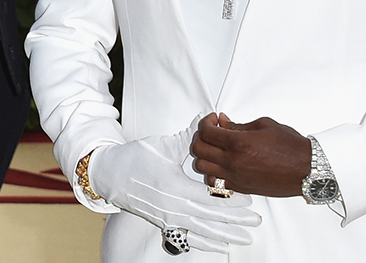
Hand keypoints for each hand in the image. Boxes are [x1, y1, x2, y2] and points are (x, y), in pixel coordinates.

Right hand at [89, 118, 261, 252]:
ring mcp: (168, 219)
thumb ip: (189, 137)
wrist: (109, 175)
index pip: (210, 196)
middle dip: (235, 221)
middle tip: (255, 222)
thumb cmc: (135, 159)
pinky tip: (220, 247)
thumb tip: (209, 119)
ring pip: (202, 232)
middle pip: (211, 217)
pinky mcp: (163, 224)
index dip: (231, 200)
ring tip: (245, 239)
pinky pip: (188, 239)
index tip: (250, 200)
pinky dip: (205, 244)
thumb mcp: (163, 146)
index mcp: (175, 187)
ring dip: (225, 236)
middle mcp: (173, 208)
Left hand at [191, 113, 312, 197]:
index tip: (213, 120)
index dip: (206, 123)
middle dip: (201, 136)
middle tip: (212, 131)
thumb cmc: (290, 147)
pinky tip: (221, 163)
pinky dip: (212, 171)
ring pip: (202, 167)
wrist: (306, 168)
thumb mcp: (264, 125)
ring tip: (215, 147)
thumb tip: (223, 122)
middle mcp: (233, 162)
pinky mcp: (239, 187)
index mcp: (239, 143)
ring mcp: (235, 177)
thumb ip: (238, 125)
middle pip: (199, 149)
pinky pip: (214, 181)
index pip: (206, 132)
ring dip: (204, 154)